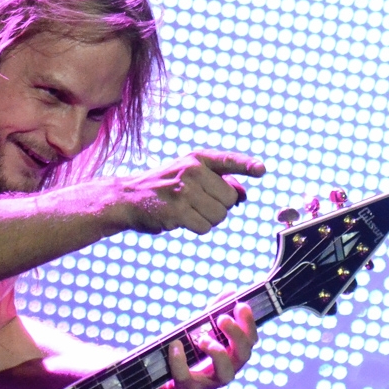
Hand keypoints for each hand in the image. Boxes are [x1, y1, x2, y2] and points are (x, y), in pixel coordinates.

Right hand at [114, 151, 264, 234]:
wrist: (126, 198)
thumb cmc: (163, 188)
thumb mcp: (188, 176)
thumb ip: (217, 182)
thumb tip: (242, 195)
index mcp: (196, 159)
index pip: (228, 160)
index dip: (247, 166)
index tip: (262, 170)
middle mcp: (191, 171)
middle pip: (229, 199)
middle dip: (218, 207)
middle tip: (195, 204)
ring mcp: (184, 190)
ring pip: (219, 216)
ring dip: (207, 220)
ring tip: (186, 211)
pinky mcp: (177, 210)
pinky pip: (205, 227)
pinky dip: (196, 228)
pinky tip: (179, 219)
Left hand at [133, 300, 256, 388]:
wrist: (146, 382)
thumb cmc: (176, 356)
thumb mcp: (193, 332)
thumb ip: (210, 314)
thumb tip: (230, 291)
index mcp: (226, 357)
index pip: (248, 342)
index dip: (249, 325)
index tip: (242, 305)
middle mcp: (220, 372)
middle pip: (242, 357)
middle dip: (236, 337)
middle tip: (223, 319)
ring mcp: (203, 385)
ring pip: (224, 376)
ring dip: (218, 353)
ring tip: (202, 338)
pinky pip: (185, 381)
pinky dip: (180, 362)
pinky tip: (175, 346)